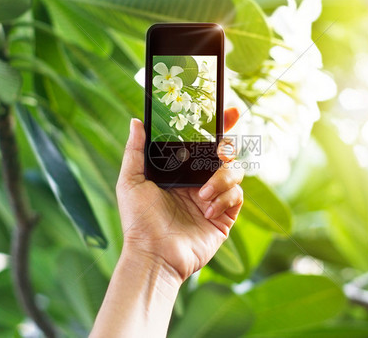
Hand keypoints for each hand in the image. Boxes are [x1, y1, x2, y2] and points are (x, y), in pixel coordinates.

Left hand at [115, 108, 243, 283]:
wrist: (153, 255)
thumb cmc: (138, 220)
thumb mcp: (131, 181)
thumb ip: (135, 150)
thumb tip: (137, 121)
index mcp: (181, 171)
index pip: (202, 144)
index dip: (218, 127)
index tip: (228, 112)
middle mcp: (199, 182)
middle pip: (224, 155)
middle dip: (228, 147)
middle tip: (220, 150)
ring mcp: (213, 199)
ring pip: (235, 173)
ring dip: (221, 179)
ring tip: (201, 195)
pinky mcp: (224, 217)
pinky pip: (236, 197)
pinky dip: (224, 199)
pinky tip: (207, 210)